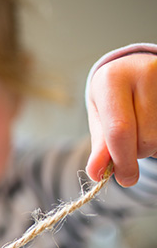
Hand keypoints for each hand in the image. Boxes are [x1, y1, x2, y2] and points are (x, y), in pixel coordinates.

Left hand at [86, 53, 156, 186]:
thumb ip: (100, 147)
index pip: (120, 130)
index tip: (125, 179)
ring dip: (151, 146)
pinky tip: (153, 125)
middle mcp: (144, 72)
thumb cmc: (113, 98)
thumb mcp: (100, 118)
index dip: (123, 161)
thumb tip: (96, 173)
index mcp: (113, 80)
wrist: (134, 68)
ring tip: (142, 129)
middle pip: (145, 138)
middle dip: (136, 153)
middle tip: (129, 144)